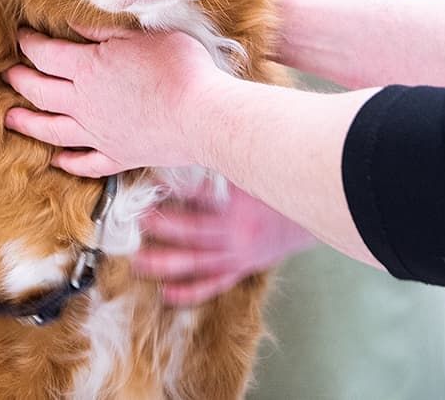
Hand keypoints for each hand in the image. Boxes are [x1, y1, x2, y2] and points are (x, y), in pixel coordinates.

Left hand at [3, 25, 228, 177]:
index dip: (29, 44)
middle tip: (7, 74)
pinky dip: (69, 163)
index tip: (20, 36)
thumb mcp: (141, 36)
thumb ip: (104, 31)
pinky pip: (86, 163)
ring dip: (27, 124)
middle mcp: (84, 104)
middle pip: (40, 92)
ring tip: (9, 120)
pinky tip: (58, 162)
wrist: (202, 116)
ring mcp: (99, 134)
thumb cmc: (179, 68)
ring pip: (52, 130)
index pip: (46, 55)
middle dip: (19, 81)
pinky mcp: (118, 156)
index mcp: (89, 68)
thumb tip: (72, 25)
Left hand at [136, 185, 316, 305]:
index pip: (199, 197)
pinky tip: (168, 293)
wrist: (305, 219)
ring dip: (166, 263)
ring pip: (197, 263)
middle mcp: (236, 235)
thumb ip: (221, 170)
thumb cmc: (274, 192)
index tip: (149, 187)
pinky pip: (213, 284)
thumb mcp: (250, 175)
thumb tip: (191, 151)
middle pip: (192, 233)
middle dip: (163, 227)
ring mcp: (237, 256)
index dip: (173, 192)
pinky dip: (190, 291)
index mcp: (238, 208)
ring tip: (139, 262)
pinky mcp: (240, 269)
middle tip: (138, 222)